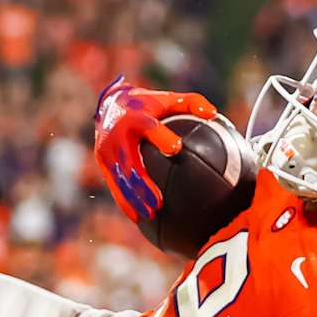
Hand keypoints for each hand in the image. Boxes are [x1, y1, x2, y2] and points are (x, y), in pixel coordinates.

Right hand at [93, 76, 218, 222]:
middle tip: (159, 201)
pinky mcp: (103, 162)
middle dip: (142, 183)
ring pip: (121, 179)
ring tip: (151, 213)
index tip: (176, 148)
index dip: (160, 136)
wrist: (111, 104)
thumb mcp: (169, 99)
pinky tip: (138, 218)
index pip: (148, 127)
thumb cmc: (149, 105)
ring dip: (134, 198)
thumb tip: (214, 114)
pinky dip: (124, 201)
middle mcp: (118, 135)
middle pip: (130, 162)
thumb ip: (191, 103)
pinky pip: (114, 184)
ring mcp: (108, 150)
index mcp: (136, 117)